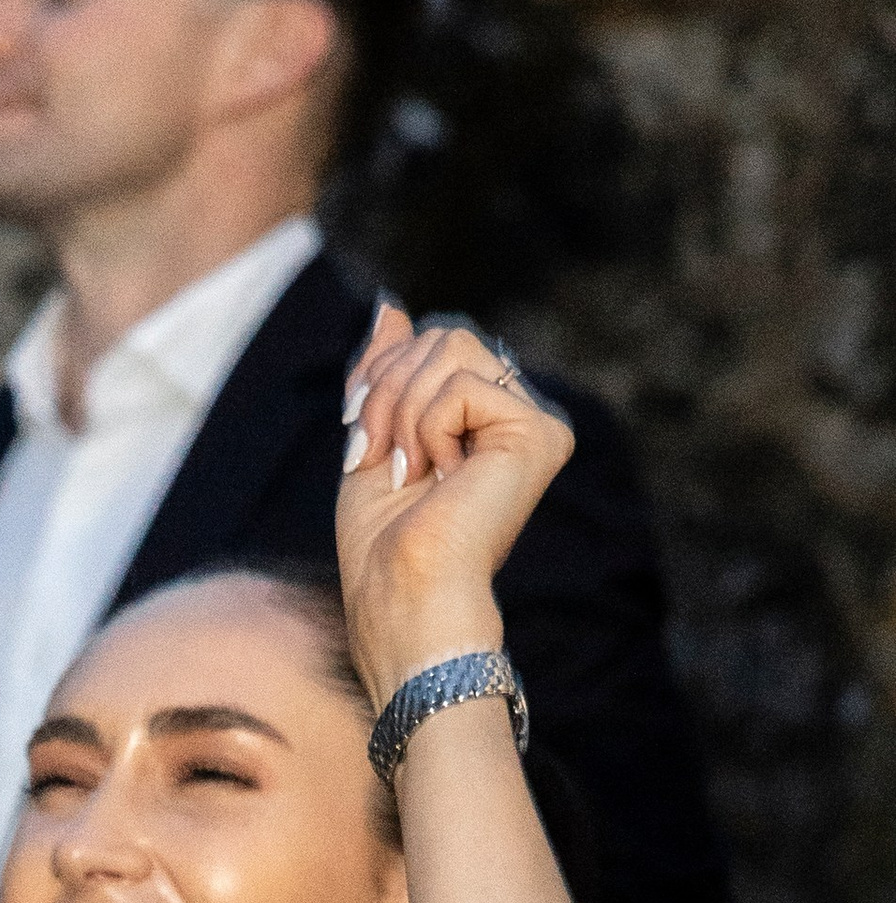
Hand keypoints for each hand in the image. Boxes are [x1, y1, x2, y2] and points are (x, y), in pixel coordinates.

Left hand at [336, 299, 574, 710]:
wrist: (400, 597)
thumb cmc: (383, 546)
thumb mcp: (371, 436)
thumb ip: (385, 370)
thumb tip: (390, 304)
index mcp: (483, 418)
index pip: (429, 345)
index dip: (380, 380)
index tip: (362, 440)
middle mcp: (518, 415)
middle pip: (442, 335)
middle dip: (388, 393)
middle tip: (387, 463)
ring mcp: (534, 423)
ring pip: (451, 347)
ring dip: (404, 412)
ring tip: (413, 472)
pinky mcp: (540, 434)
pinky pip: (462, 384)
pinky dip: (429, 429)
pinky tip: (441, 477)